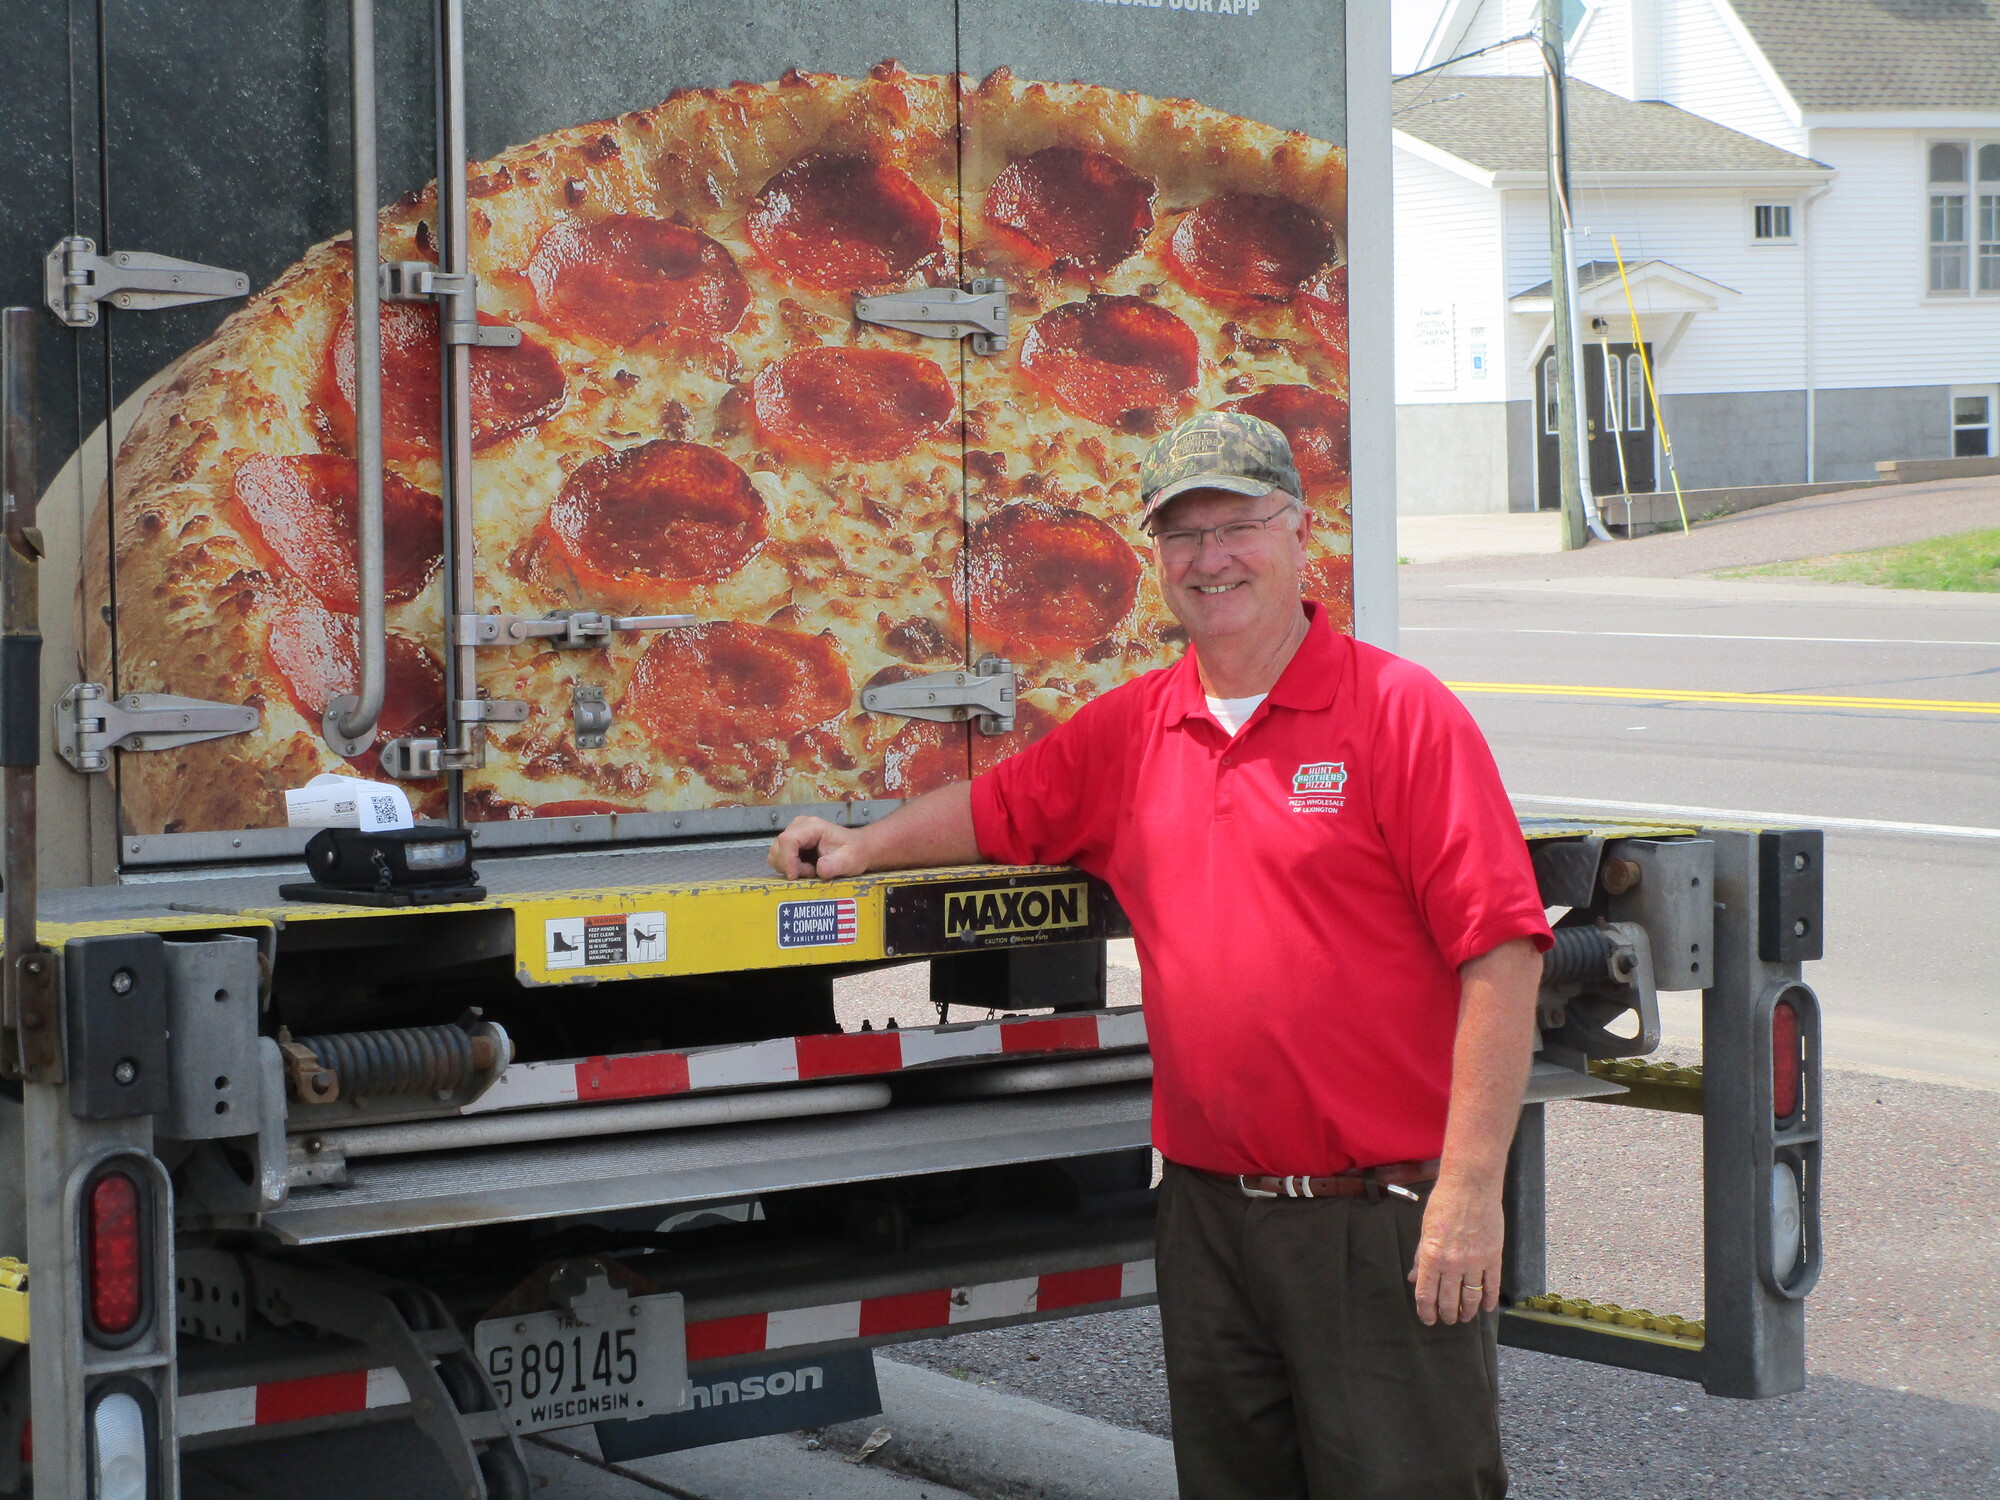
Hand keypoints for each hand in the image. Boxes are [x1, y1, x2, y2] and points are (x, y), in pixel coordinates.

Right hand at [767, 816, 869, 878]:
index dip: (787, 860)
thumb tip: (819, 869)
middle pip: (778, 848)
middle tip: (811, 872)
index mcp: (812, 826)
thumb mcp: (848, 861)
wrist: (857, 849)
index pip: (788, 840)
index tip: (794, 876)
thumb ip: (834, 865)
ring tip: (810, 870)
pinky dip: (790, 867)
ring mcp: (793, 834)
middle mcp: (798, 826)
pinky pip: (780, 858)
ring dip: (789, 867)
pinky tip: (807, 868)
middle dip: (790, 866)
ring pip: (776, 854)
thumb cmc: (853, 852)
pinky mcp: (791, 844)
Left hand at [1407, 1174, 1502, 1325]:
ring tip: (1465, 1316)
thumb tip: (1414, 1278)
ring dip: (1467, 1311)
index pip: (1426, 1294)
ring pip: (1471, 1297)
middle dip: (1447, 1314)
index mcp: (1431, 1256)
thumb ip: (1421, 1257)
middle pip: (1449, 1300)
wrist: (1471, 1186)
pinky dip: (1489, 1299)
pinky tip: (1486, 1307)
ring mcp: (1474, 1262)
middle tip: (1448, 1319)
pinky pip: (1491, 1285)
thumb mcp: (1425, 1230)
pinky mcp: (1493, 1257)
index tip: (1428, 1319)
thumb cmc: (1444, 1204)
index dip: (1426, 1311)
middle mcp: (1452, 1263)